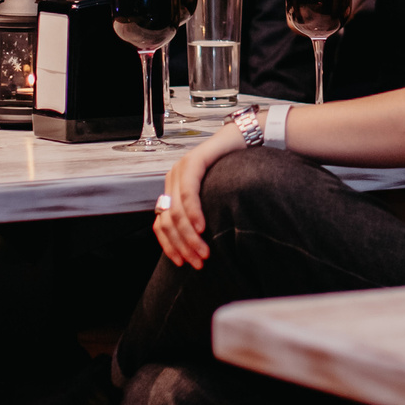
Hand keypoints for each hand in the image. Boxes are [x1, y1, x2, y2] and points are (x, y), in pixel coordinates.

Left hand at [151, 132, 246, 268]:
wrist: (243, 140)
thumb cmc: (231, 171)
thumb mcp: (212, 197)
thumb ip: (199, 215)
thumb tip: (197, 245)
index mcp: (173, 190)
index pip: (161, 226)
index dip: (169, 247)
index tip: (182, 263)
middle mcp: (172, 180)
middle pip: (167, 222)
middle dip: (182, 246)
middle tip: (198, 262)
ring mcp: (181, 170)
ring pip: (176, 211)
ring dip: (188, 236)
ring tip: (203, 250)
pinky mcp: (193, 162)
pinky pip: (188, 192)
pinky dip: (193, 213)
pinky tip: (201, 227)